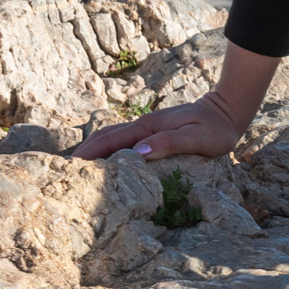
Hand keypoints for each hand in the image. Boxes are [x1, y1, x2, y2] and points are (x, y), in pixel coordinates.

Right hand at [72, 92, 248, 161]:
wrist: (227, 113)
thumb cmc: (216, 129)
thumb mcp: (199, 137)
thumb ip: (171, 142)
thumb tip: (139, 152)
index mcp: (148, 127)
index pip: (110, 141)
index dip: (89, 154)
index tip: (69, 169)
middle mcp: (142, 127)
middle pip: (103, 139)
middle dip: (82, 155)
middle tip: (61, 176)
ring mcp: (146, 130)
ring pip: (110, 140)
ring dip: (92, 154)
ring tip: (74, 174)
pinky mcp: (151, 136)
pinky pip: (122, 144)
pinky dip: (106, 153)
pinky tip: (102, 167)